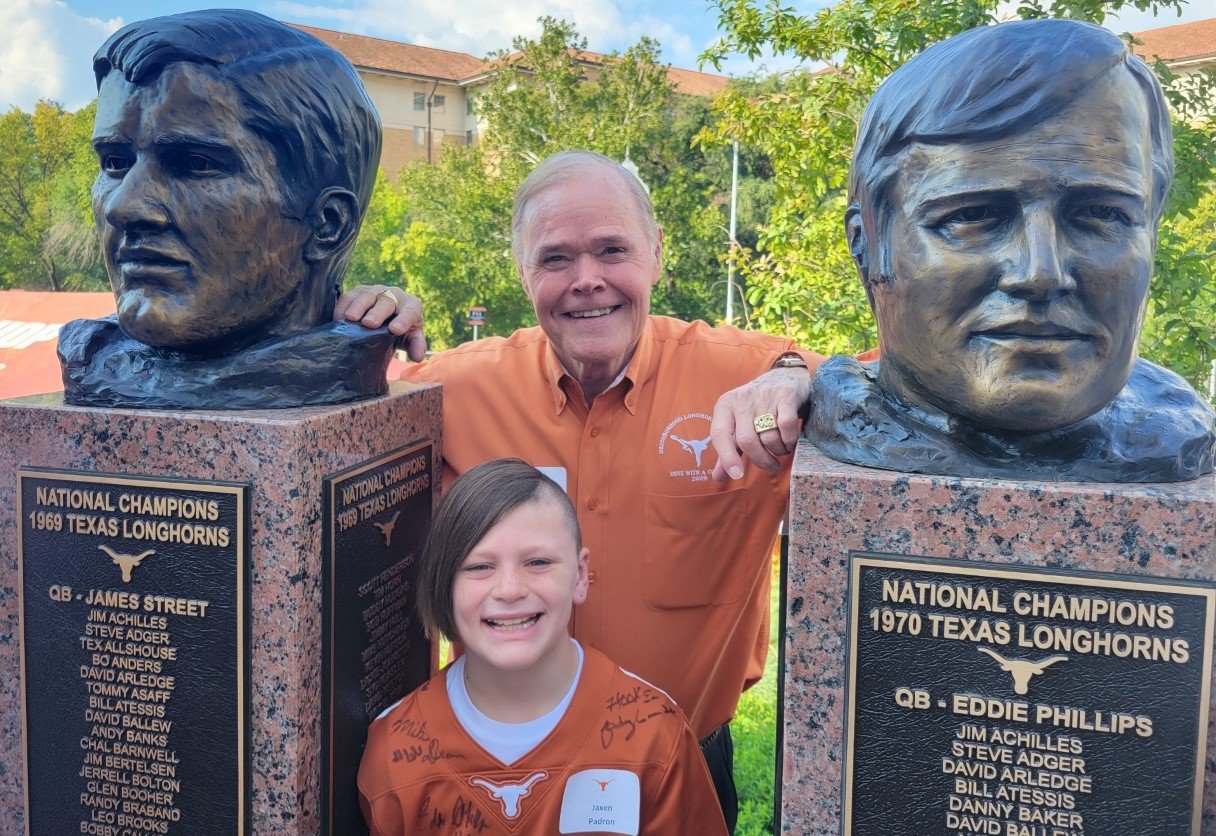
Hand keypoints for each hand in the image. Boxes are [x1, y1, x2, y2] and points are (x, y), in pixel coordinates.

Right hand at [334, 285, 425, 361]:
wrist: (387, 316)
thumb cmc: (401, 329)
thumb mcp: (410, 338)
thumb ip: (416, 345)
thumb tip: (418, 356)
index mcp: (411, 306)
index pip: (410, 312)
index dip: (403, 320)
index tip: (395, 330)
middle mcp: (394, 294)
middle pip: (386, 301)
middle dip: (377, 312)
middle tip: (369, 324)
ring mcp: (376, 291)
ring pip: (366, 296)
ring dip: (358, 306)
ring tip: (350, 318)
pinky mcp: (359, 291)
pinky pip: (349, 296)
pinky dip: (343, 306)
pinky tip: (338, 319)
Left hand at [710, 366, 811, 480]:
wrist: (786, 376)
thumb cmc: (758, 406)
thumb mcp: (740, 424)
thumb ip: (730, 450)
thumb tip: (718, 477)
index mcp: (725, 405)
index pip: (719, 434)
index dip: (727, 458)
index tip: (736, 475)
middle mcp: (742, 399)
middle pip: (747, 440)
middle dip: (761, 460)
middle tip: (771, 466)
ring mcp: (764, 396)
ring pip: (768, 437)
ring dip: (778, 450)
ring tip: (782, 449)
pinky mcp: (786, 395)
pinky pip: (786, 426)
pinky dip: (790, 440)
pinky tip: (791, 441)